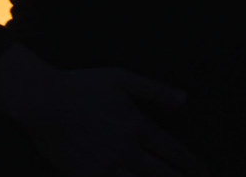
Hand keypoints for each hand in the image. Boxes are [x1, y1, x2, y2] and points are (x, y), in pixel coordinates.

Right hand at [0, 43, 208, 176]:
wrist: (41, 101)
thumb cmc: (82, 85)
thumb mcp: (122, 78)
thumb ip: (156, 90)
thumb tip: (185, 100)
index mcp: (137, 126)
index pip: (173, 152)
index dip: (192, 164)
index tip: (203, 171)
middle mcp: (125, 151)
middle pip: (162, 175)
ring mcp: (105, 167)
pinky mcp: (85, 176)